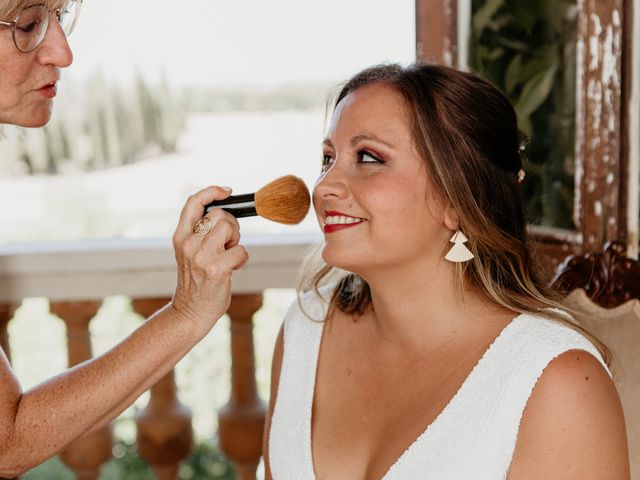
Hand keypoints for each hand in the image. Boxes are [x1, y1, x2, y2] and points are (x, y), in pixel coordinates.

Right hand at [170, 186, 248, 332]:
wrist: (190, 312)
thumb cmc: (196, 280)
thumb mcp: (189, 252)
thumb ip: (200, 233)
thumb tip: (225, 211)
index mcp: (180, 237)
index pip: (193, 203)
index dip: (212, 192)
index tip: (226, 192)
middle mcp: (188, 244)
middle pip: (219, 215)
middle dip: (231, 225)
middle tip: (228, 242)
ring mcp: (202, 256)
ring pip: (230, 228)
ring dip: (236, 240)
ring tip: (228, 254)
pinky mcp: (217, 269)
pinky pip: (241, 251)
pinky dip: (242, 259)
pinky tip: (232, 269)